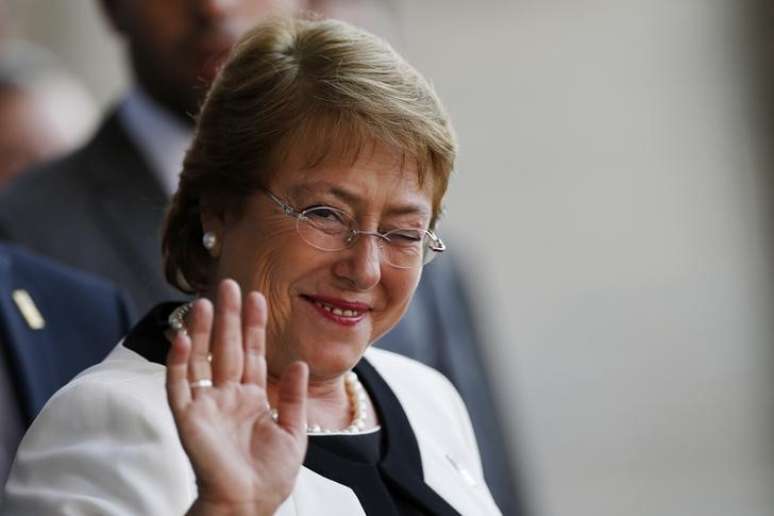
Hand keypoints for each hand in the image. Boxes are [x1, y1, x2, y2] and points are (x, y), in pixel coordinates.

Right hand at [166, 279, 308, 515]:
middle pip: (227, 348)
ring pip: (202, 360)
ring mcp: (207, 406)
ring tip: (207, 302)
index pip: (252, 353)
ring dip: (204, 331)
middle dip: (229, 317)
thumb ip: (293, 396)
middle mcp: (227, 396)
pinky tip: (184, 338)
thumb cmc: (271, 475)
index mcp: (252, 398)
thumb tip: (299, 362)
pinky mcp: (189, 419)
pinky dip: (179, 363)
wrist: (250, 504)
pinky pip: (180, 386)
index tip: (258, 297)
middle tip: (229, 284)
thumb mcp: (292, 431)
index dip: (254, 326)